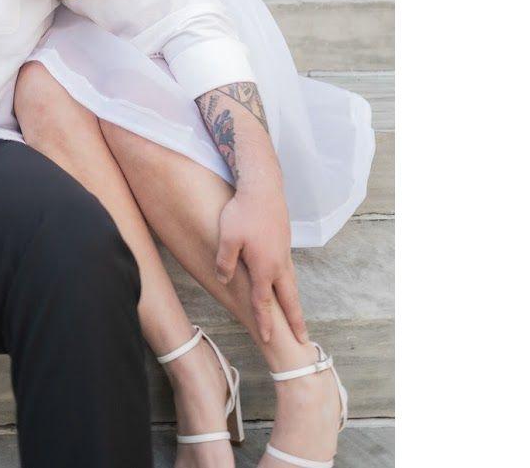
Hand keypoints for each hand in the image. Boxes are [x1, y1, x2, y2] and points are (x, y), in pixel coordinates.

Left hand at [214, 186, 308, 344]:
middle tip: (304, 340)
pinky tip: (286, 284)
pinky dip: (290, 285)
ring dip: (294, 303)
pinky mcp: (284, 243)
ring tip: (297, 317)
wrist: (263, 188)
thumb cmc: (243, 212)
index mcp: (264, 267)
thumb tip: (225, 280)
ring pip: (291, 284)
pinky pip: (289, 271)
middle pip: (288, 299)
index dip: (265, 322)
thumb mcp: (227, 238)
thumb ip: (225, 262)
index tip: (268, 339)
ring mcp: (284, 253)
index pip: (264, 302)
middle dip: (296, 321)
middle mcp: (279, 264)